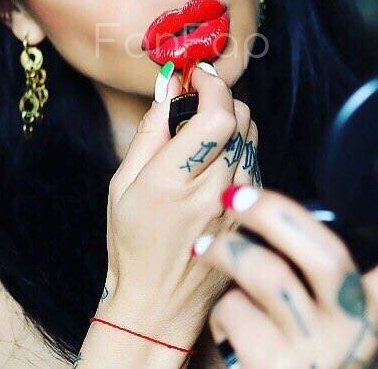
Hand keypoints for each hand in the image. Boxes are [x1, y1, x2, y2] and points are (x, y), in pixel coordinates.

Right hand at [99, 64, 261, 349]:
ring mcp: (235, 205)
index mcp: (172, 181)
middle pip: (241, 119)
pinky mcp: (247, 214)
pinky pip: (254, 161)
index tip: (196, 75)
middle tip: (197, 99)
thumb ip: (151, 129)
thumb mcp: (123, 182)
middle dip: (221, 97)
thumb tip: (169, 86)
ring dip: (231, 120)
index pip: (216, 117)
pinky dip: (238, 147)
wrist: (157, 303)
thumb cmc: (131, 241)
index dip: (211, 85)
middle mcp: (211, 191)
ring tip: (204, 130)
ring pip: (252, 136)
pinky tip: (214, 159)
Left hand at [192, 148, 377, 367]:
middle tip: (235, 194)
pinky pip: (233, 312)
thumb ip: (322, 269)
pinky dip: (219, 305)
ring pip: (268, 276)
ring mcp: (317, 355)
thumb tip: (277, 208)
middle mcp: (359, 332)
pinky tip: (222, 316)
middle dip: (274, 212)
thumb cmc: (307, 350)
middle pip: (326, 255)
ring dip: (229, 252)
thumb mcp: (334, 316)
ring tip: (207, 247)